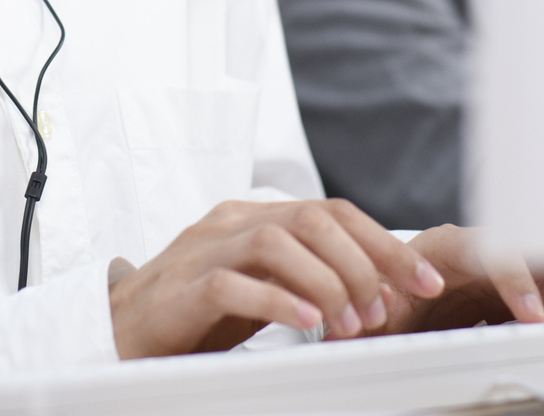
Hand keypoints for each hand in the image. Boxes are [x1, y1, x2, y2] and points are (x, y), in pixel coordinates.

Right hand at [107, 197, 447, 357]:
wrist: (120, 331)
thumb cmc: (194, 313)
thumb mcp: (260, 286)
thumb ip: (304, 276)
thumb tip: (376, 288)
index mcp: (254, 217)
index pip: (333, 212)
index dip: (385, 245)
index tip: (423, 282)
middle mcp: (231, 222)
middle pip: (314, 219)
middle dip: (364, 265)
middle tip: (383, 312)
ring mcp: (204, 251)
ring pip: (279, 242)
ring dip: (328, 285)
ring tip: (349, 326)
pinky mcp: (183, 289)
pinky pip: (236, 283)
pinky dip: (279, 302)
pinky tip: (307, 325)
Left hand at [373, 225, 543, 332]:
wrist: (407, 286)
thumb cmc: (396, 291)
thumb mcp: (383, 304)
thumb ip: (380, 312)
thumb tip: (368, 317)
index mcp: (453, 246)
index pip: (493, 250)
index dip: (516, 279)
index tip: (530, 315)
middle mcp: (496, 244)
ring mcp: (525, 256)